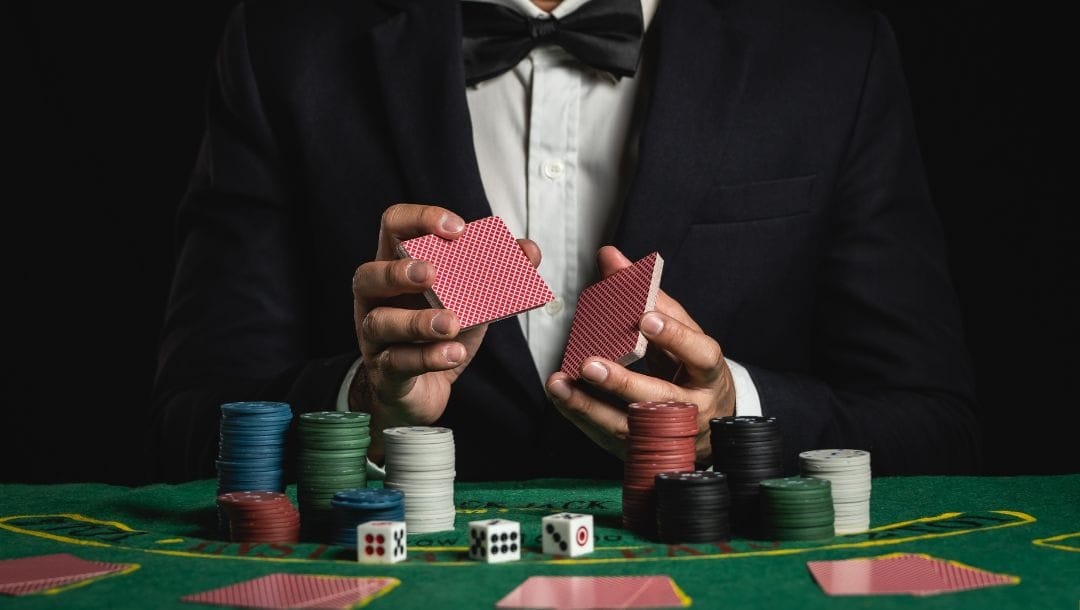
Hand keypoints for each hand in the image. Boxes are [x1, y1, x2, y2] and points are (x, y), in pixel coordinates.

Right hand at [350, 204, 540, 460]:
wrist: (424, 390)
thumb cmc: (439, 334)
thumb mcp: (471, 300)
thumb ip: (498, 274)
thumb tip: (529, 250)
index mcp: (396, 267)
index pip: (394, 227)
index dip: (420, 219)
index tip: (458, 229)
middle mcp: (377, 299)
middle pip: (369, 274)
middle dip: (400, 271)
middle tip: (433, 274)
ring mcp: (374, 337)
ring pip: (380, 323)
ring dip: (417, 321)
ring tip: (451, 323)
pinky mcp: (384, 371)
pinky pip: (398, 362)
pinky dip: (428, 357)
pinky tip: (454, 353)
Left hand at [545, 246, 735, 463]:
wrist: (707, 426)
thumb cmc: (692, 371)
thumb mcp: (682, 333)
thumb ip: (647, 295)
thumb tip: (612, 257)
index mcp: (709, 375)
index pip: (700, 355)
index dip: (676, 337)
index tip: (647, 318)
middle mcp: (692, 408)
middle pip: (660, 399)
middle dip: (623, 382)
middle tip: (590, 363)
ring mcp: (666, 433)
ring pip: (628, 425)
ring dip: (590, 405)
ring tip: (561, 382)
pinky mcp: (642, 448)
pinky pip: (608, 435)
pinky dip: (581, 415)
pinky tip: (562, 396)